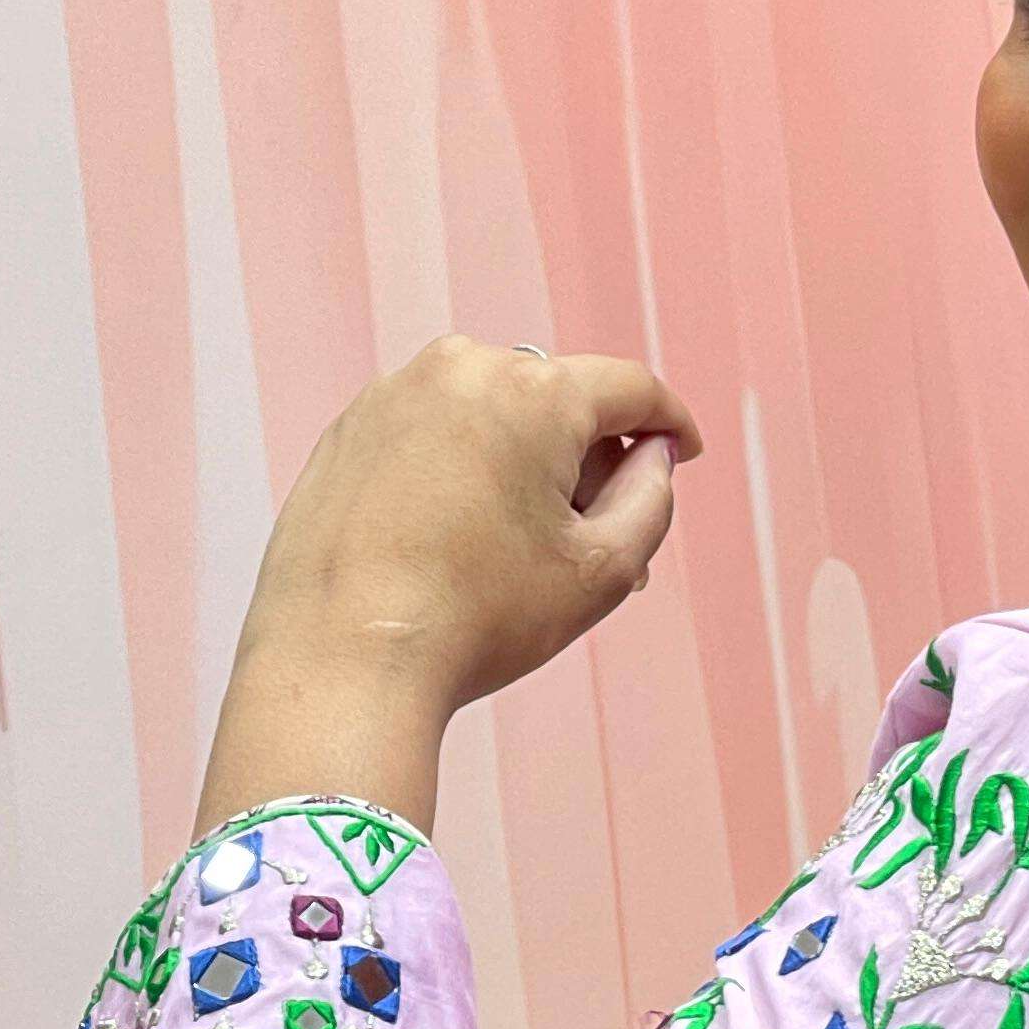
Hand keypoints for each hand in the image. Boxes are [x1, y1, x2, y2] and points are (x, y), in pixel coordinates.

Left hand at [193, 337, 702, 837]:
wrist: (344, 660)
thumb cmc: (478, 619)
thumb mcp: (604, 570)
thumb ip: (653, 498)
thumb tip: (652, 457)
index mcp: (534, 391)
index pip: (629, 388)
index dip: (670, 422)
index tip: (685, 452)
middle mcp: (461, 369)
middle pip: (558, 399)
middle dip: (590, 461)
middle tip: (603, 543)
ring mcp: (394, 394)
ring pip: (491, 415)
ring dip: (524, 465)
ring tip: (526, 552)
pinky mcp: (348, 431)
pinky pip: (431, 434)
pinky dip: (462, 471)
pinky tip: (460, 542)